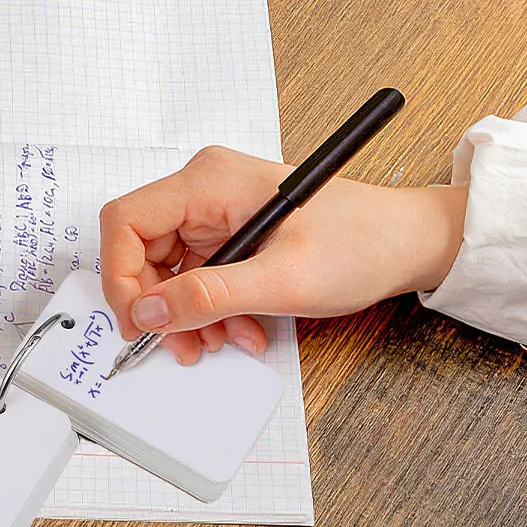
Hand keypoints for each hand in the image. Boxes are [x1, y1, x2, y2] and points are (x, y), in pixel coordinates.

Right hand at [98, 145, 467, 363]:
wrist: (406, 243)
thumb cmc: (361, 242)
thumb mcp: (283, 279)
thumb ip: (210, 296)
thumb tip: (151, 311)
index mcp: (210, 181)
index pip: (127, 221)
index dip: (120, 276)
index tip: (140, 321)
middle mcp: (206, 189)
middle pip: (142, 250)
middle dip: (161, 305)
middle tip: (182, 345)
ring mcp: (217, 212)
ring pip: (169, 271)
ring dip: (190, 315)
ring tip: (225, 341)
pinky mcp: (231, 234)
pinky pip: (198, 276)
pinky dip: (212, 310)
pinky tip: (242, 328)